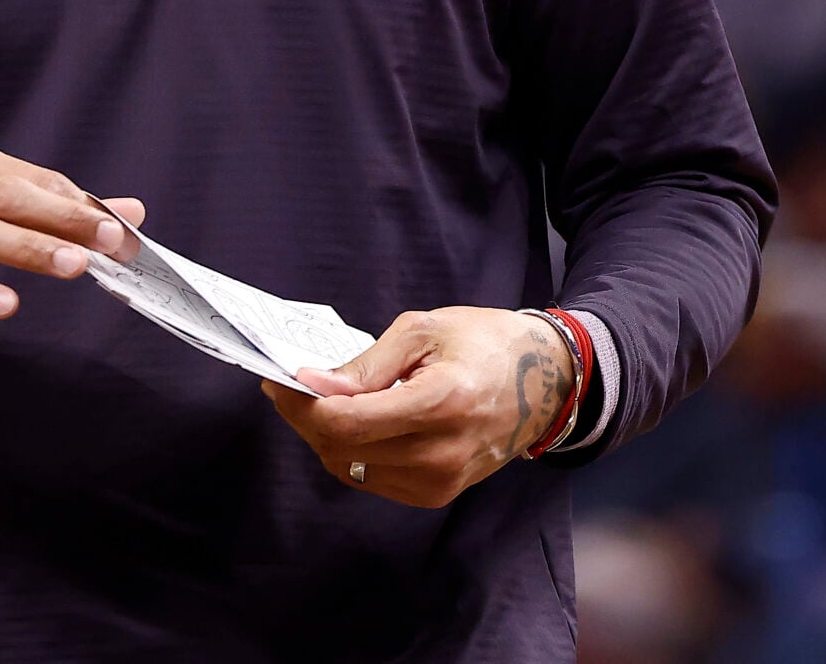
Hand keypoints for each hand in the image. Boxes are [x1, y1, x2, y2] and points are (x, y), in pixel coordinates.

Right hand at [0, 136, 144, 320]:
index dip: (79, 204)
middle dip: (64, 217)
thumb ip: (49, 202)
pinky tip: (6, 305)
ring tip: (74, 265)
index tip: (124, 227)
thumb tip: (129, 212)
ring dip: (28, 249)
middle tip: (111, 238)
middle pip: (10, 198)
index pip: (33, 180)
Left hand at [264, 307, 574, 507]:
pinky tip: (351, 421)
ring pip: (350, 468)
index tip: (280, 379)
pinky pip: (372, 478)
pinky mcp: (437, 495)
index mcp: (440, 404)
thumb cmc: (483, 343)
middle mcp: (440, 454)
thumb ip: (366, 364)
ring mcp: (440, 482)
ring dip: (323, 436)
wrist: (545, 383)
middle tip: (291, 386)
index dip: (301, 405)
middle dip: (304, 418)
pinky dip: (350, 451)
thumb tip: (314, 385)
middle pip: (340, 449)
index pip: (346, 423)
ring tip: (319, 400)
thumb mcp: (423, 331)